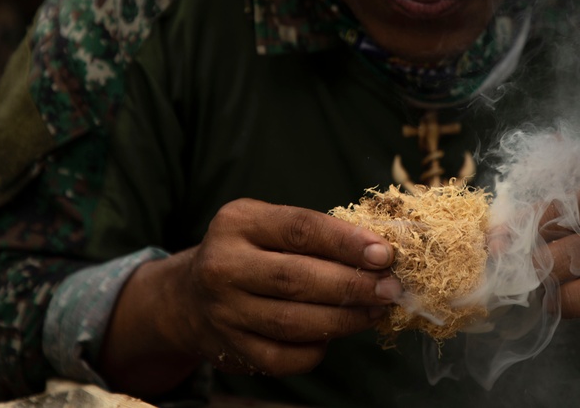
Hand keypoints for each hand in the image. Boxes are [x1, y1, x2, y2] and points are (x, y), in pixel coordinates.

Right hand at [100, 199, 401, 394]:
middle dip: (353, 285)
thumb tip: (381, 253)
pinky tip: (337, 333)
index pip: (301, 229)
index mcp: (238, 222)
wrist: (188, 297)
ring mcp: (223, 311)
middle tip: (391, 288)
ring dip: (345, 319)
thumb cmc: (250, 253)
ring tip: (376, 311)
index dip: (347, 242)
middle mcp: (223, 265)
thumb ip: (317, 234)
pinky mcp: (230, 349)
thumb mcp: (269, 226)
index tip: (385, 254)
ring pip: (294, 322)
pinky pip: (285, 356)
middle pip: (298, 278)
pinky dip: (318, 348)